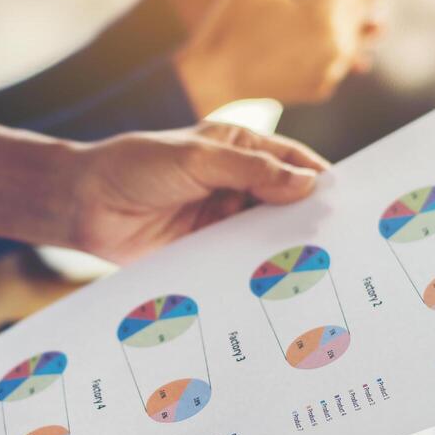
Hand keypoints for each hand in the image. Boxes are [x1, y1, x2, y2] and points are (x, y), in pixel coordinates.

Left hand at [69, 122, 328, 262]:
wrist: (83, 204)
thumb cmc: (135, 165)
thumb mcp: (197, 159)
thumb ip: (251, 171)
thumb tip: (306, 184)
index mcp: (241, 149)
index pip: (295, 163)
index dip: (322, 182)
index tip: (352, 205)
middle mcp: (238, 184)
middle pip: (288, 204)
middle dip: (310, 221)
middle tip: (343, 245)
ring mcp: (224, 219)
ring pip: (267, 236)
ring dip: (285, 250)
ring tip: (317, 270)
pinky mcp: (208, 251)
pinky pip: (241, 262)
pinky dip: (257, 271)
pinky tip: (276, 285)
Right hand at [172, 0, 384, 114]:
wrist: (213, 78)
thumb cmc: (232, 23)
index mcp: (324, 14)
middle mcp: (336, 45)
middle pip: (360, 7)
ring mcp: (330, 70)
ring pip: (355, 35)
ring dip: (361, 16)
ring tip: (368, 3)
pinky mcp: (321, 87)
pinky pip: (341, 59)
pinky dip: (344, 43)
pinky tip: (342, 33)